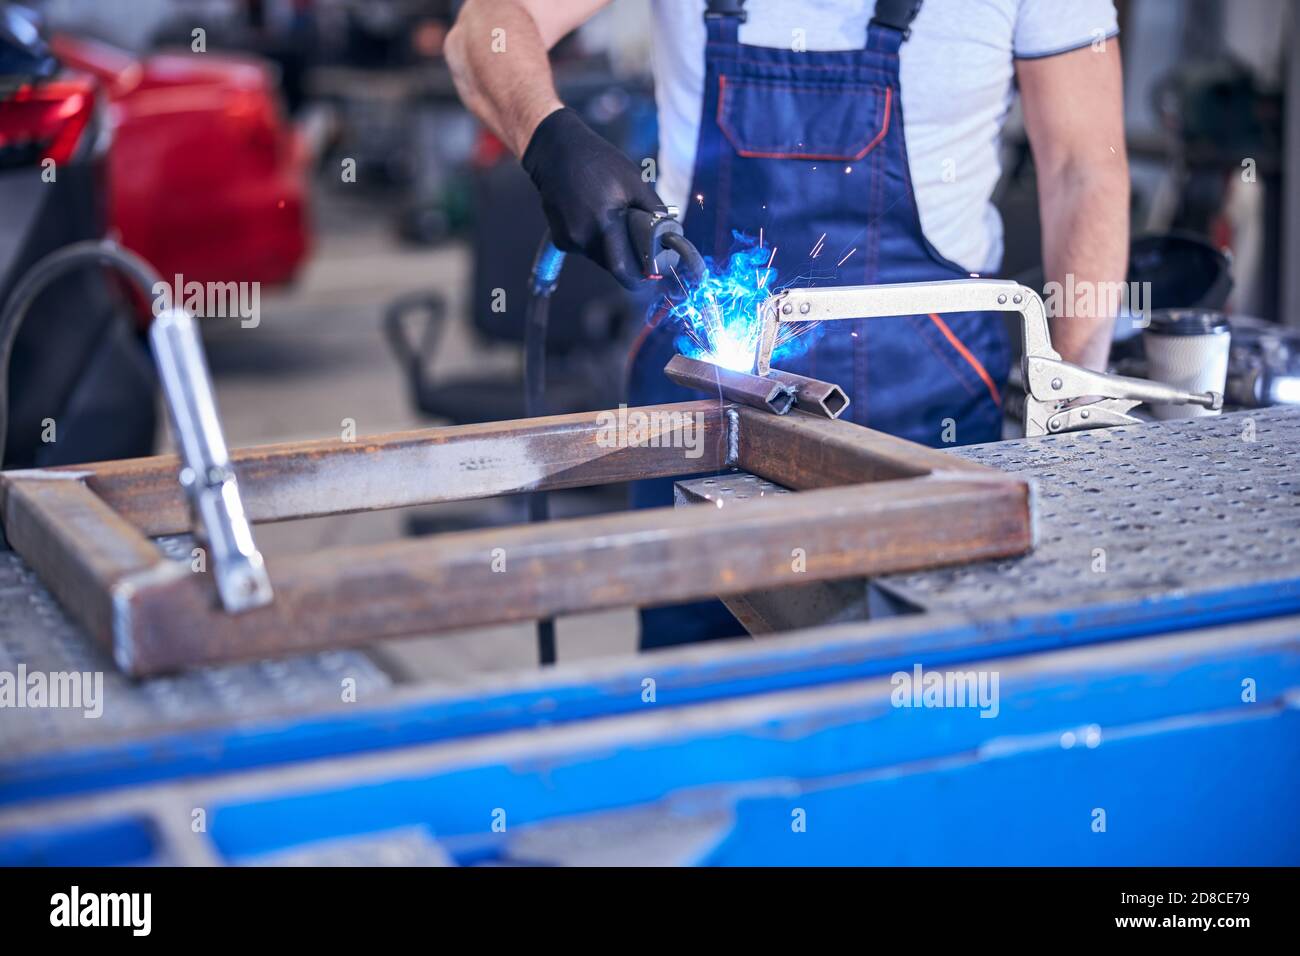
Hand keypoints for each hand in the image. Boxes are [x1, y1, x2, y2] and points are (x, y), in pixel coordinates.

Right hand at [522, 107, 666, 288]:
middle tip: (638, 245)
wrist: (555, 152)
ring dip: (612, 249)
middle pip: (613, 266)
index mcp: (604, 223)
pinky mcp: (560, 240)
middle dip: (628, 260)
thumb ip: (653, 209)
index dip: (640, 276)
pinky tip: (592, 217)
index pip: (624, 269)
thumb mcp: (633, 180)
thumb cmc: (598, 161)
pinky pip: (585, 249)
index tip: (651, 274)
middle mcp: (583, 238)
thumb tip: (670, 232)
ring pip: (599, 258)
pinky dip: (595, 241)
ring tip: (612, 221)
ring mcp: (569, 241)